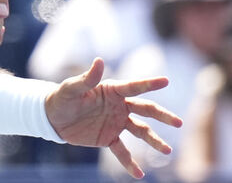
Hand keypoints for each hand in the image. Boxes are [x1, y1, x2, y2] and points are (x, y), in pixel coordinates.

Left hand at [46, 58, 182, 178]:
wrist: (53, 118)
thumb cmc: (62, 98)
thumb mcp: (72, 88)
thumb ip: (87, 78)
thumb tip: (99, 60)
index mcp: (112, 90)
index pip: (134, 87)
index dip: (149, 84)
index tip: (166, 81)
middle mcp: (119, 106)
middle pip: (145, 110)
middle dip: (162, 116)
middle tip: (178, 123)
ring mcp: (116, 122)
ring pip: (140, 131)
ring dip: (154, 140)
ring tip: (167, 151)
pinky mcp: (109, 138)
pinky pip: (122, 151)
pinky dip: (130, 163)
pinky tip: (138, 174)